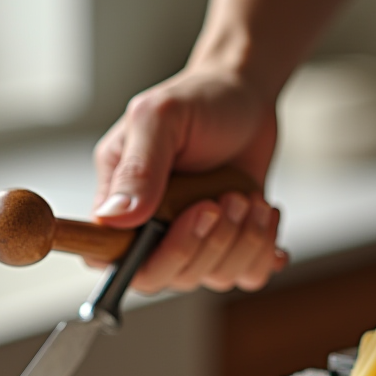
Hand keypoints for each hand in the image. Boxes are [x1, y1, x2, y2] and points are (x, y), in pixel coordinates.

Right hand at [92, 65, 286, 293]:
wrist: (246, 97)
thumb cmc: (198, 101)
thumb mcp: (160, 119)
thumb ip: (137, 169)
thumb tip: (114, 218)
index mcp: (122, 206)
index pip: (112, 262)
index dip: (136, 264)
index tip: (175, 222)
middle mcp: (155, 233)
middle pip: (167, 278)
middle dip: (203, 244)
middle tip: (224, 201)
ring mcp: (196, 244)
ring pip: (213, 278)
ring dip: (241, 240)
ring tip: (247, 198)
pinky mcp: (232, 247)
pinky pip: (248, 274)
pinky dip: (263, 247)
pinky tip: (264, 212)